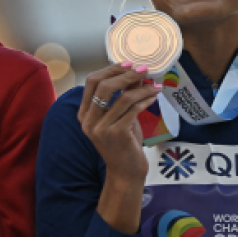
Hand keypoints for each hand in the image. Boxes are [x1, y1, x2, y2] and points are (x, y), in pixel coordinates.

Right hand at [79, 63, 159, 182]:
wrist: (126, 172)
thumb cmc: (123, 144)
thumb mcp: (119, 118)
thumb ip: (121, 98)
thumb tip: (134, 74)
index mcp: (84, 114)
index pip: (91, 82)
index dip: (109, 70)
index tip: (127, 64)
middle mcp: (88, 121)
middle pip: (103, 86)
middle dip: (125, 75)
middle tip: (143, 70)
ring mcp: (101, 128)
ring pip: (122, 97)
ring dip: (141, 88)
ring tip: (153, 84)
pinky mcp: (116, 134)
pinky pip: (133, 109)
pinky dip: (145, 100)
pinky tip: (154, 97)